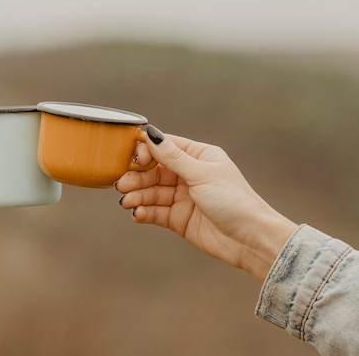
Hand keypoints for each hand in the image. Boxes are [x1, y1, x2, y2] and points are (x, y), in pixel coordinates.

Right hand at [116, 127, 297, 281]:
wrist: (251, 239)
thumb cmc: (233, 200)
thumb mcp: (201, 174)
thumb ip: (172, 157)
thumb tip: (151, 133)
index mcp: (198, 156)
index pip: (165, 147)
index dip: (146, 151)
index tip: (133, 159)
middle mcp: (189, 175)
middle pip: (153, 171)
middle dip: (137, 178)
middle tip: (122, 185)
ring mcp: (183, 197)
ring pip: (152, 192)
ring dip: (138, 196)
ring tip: (127, 202)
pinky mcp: (179, 218)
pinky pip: (155, 212)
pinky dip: (144, 212)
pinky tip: (137, 214)